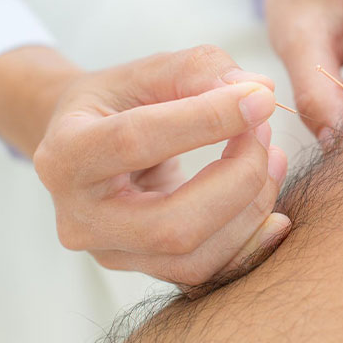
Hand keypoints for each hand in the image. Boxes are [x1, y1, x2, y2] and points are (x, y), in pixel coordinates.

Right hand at [31, 45, 290, 285]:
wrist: (91, 147)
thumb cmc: (120, 103)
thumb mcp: (147, 70)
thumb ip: (200, 70)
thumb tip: (259, 89)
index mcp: (65, 154)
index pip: (137, 140)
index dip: (208, 120)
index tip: (261, 99)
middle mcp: (80, 218)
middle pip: (172, 223)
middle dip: (238, 177)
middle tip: (265, 133)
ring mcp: (112, 253)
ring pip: (196, 258)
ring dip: (252, 206)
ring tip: (272, 156)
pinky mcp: (147, 270)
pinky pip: (209, 273)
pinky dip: (252, 243)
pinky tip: (276, 212)